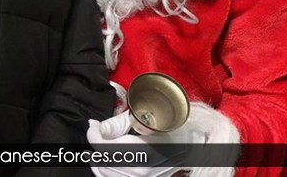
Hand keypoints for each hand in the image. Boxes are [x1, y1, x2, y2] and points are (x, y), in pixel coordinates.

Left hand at [87, 104, 239, 176]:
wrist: (192, 142)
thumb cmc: (171, 123)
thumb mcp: (147, 115)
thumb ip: (120, 122)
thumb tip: (99, 127)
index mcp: (144, 150)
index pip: (106, 147)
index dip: (94, 134)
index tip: (93, 123)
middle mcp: (143, 170)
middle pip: (103, 161)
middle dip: (95, 144)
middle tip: (95, 129)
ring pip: (105, 173)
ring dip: (98, 158)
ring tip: (99, 142)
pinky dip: (104, 171)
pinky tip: (104, 159)